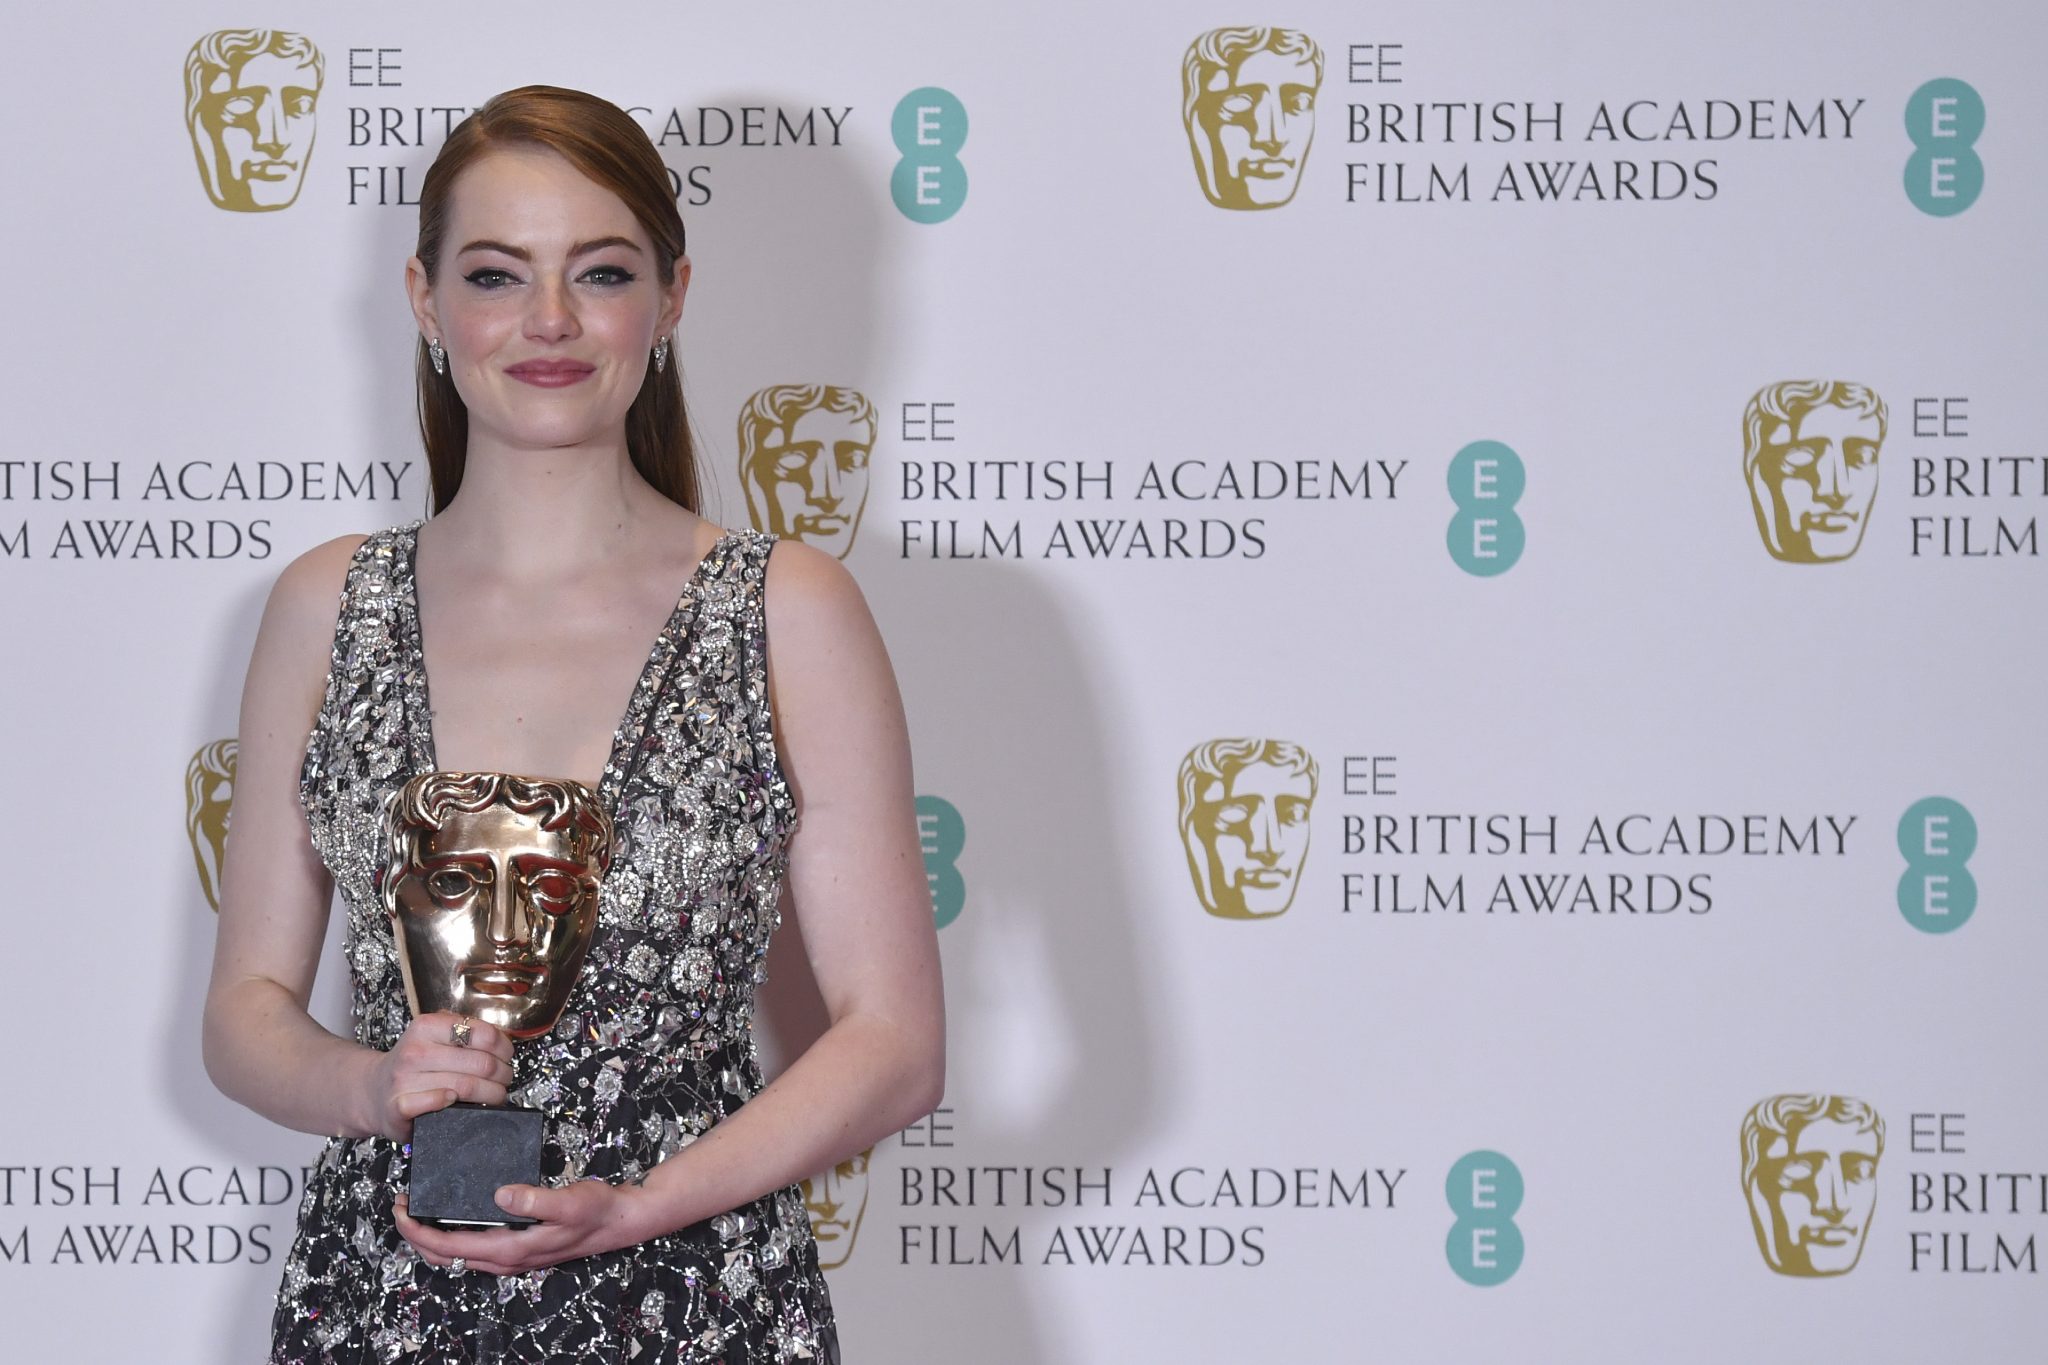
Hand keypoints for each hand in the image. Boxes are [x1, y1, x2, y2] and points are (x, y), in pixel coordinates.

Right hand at [360, 1012, 514, 1140]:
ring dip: (491, 1093)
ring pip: (466, 1086)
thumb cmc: (413, 1066)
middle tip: (505, 1079)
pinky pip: (437, 1102)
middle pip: (481, 1063)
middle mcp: (414, 1051)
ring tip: (496, 1094)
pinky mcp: (400, 1106)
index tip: (507, 1056)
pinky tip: (459, 1102)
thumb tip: (500, 1040)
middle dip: (503, 1074)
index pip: (482, 1033)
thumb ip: (462, 1031)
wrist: (373, 1091)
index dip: (504, 1047)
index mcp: (426, 1027)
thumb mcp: (432, 1037)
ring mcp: (405, 1080)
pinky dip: (454, 1103)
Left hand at [394, 1180, 656, 1275]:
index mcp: (510, 1249)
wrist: (620, 1221)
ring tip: (415, 1213)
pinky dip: (450, 1237)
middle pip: (445, 1256)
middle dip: (415, 1235)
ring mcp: (510, 1256)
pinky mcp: (517, 1247)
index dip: (419, 1231)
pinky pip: (472, 1248)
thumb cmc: (596, 1210)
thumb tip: (501, 1195)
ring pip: (456, 1256)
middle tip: (398, 1206)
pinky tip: (450, 1219)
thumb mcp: (569, 1201)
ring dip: (430, 1238)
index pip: (449, 1246)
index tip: (401, 1209)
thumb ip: (535, 1200)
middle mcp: (505, 1259)